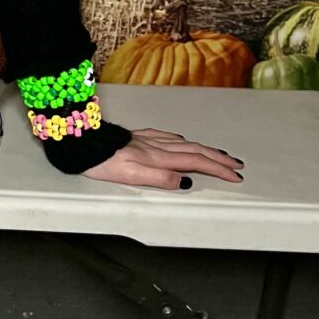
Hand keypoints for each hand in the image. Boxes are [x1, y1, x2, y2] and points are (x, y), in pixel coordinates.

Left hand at [81, 128, 244, 189]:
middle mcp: (156, 147)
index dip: (218, 170)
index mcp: (157, 158)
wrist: (80, 142)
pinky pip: (167, 137)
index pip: (196, 163)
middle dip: (219, 159)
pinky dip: (182, 141)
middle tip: (237, 165)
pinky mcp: (137, 136)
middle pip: (195, 151)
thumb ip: (159, 179)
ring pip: (184, 143)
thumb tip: (184, 182)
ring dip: (205, 149)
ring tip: (219, 154)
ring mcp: (147, 140)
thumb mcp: (130, 176)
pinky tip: (181, 141)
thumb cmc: (100, 161)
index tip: (235, 176)